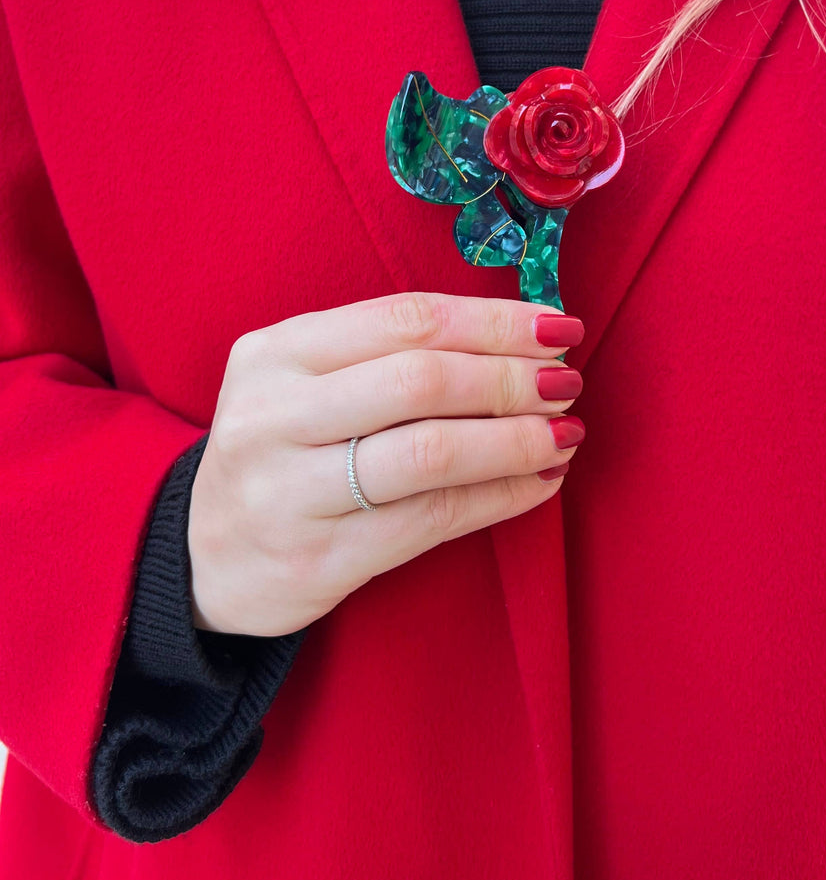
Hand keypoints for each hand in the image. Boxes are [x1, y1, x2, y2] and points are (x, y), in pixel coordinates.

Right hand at [187, 291, 584, 635]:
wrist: (204, 557)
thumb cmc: (283, 449)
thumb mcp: (306, 382)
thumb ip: (390, 354)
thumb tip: (521, 338)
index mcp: (276, 352)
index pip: (404, 319)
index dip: (492, 320)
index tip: (556, 325)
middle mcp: (273, 415)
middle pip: (419, 380)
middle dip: (511, 378)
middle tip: (568, 381)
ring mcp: (289, 492)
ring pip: (429, 453)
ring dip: (515, 439)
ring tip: (565, 433)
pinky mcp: (318, 560)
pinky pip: (431, 520)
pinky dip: (500, 496)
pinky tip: (540, 481)